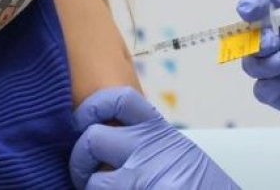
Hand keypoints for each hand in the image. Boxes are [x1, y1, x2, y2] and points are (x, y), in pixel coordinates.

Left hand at [69, 86, 238, 188]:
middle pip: (92, 138)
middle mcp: (150, 151)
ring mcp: (144, 180)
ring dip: (91, 188)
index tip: (82, 121)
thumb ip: (144, 141)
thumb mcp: (176, 152)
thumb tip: (101, 135)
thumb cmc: (200, 186)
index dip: (93, 106)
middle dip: (79, 159)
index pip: (119, 99)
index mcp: (159, 132)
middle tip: (84, 173)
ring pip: (93, 182)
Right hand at [238, 0, 279, 172]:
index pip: (278, 4)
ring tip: (279, 63)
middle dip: (253, 34)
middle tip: (270, 42)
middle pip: (259, 33)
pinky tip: (278, 86)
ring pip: (257, 63)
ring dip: (257, 60)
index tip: (248, 9)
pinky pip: (267, 92)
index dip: (259, 3)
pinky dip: (264, 87)